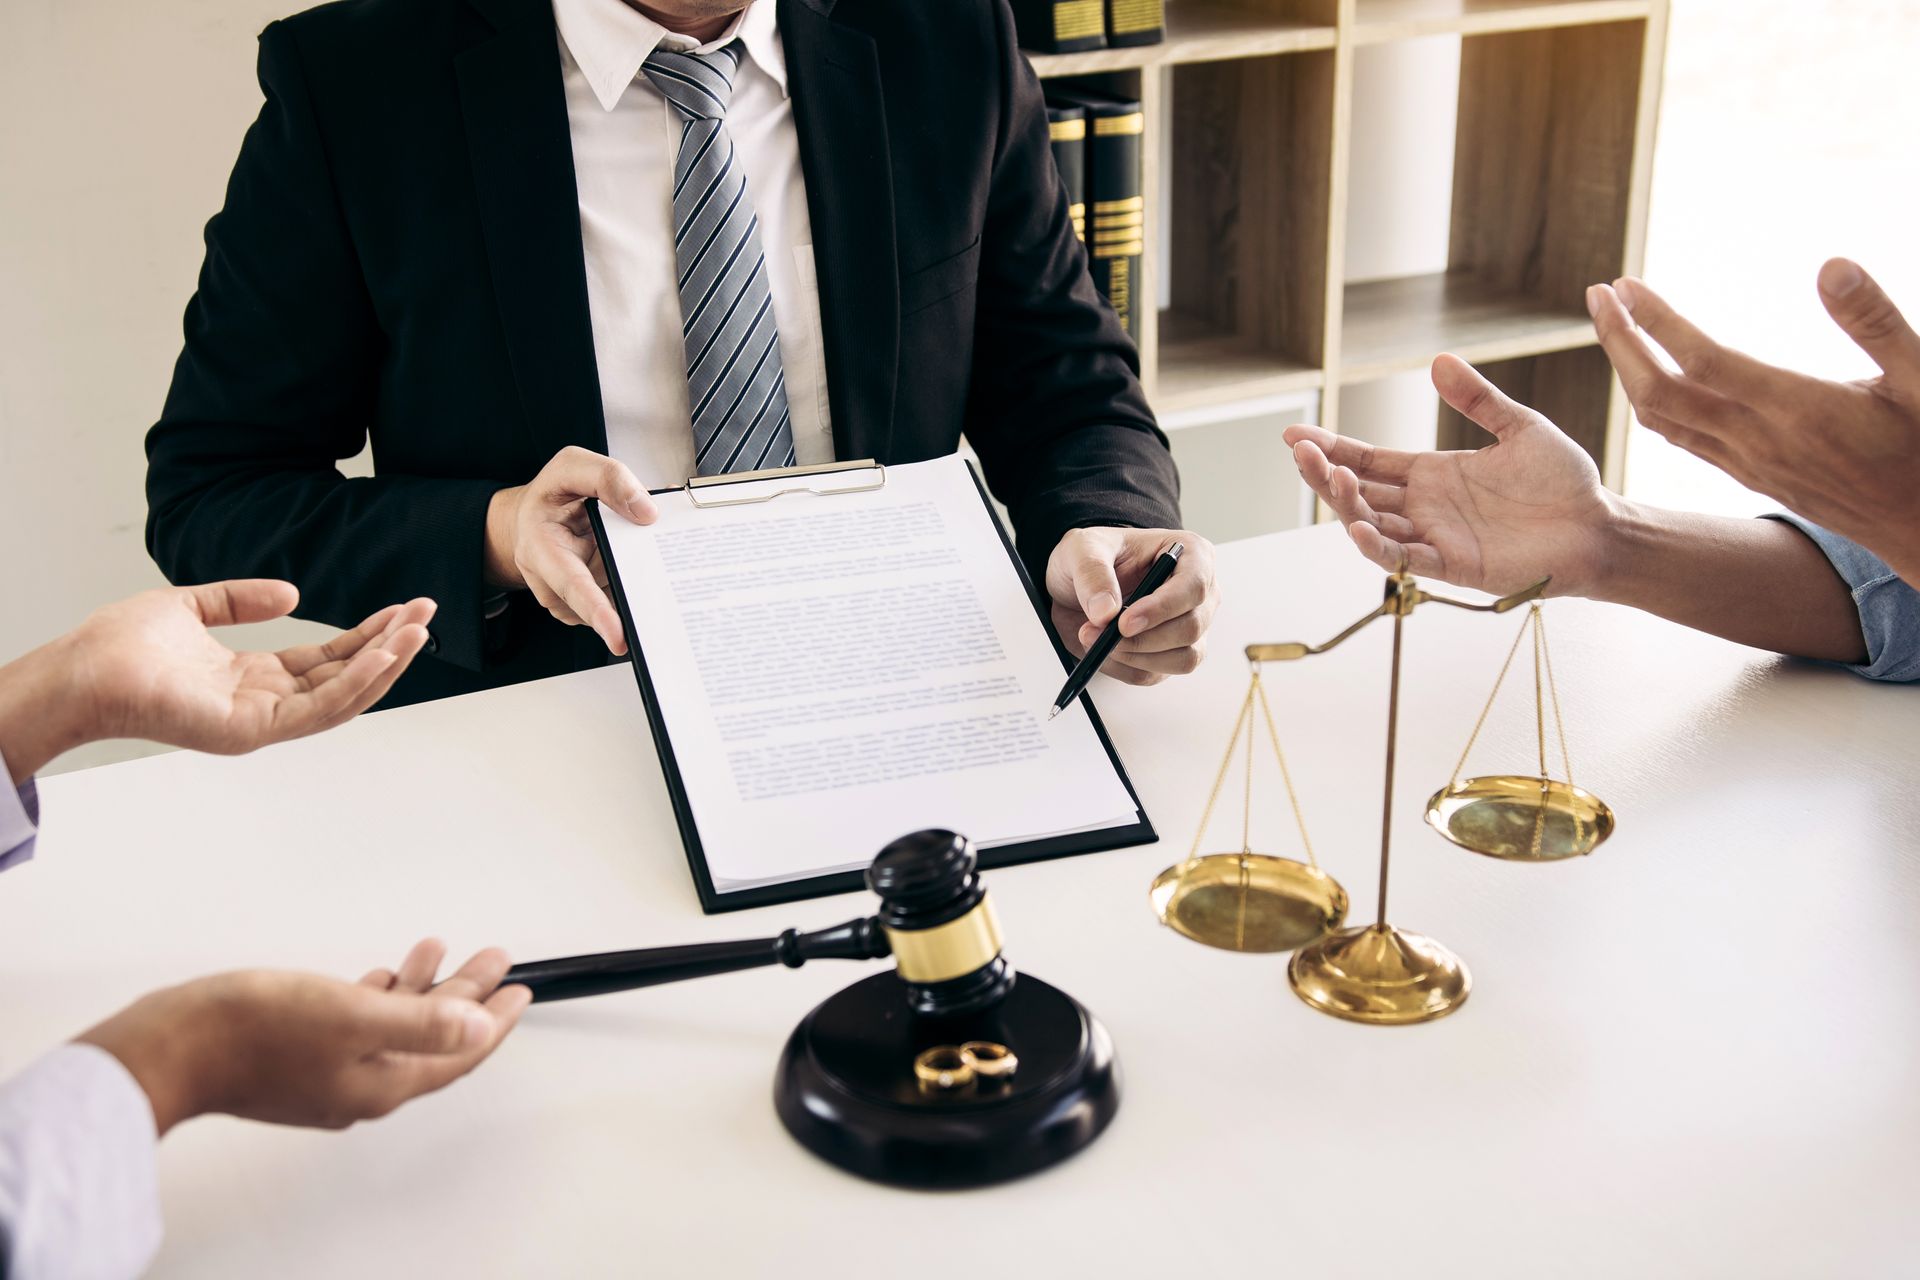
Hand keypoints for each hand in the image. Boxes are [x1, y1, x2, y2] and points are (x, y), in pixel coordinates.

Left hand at [0, 581, 432, 781]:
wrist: (83, 670)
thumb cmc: (119, 647)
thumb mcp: (191, 607)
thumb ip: (241, 600)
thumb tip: (293, 593)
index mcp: (253, 678)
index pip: (326, 659)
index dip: (366, 633)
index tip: (402, 608)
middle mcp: (265, 704)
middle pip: (345, 676)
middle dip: (389, 645)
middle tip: (425, 613)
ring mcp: (263, 722)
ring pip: (343, 696)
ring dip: (386, 663)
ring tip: (418, 631)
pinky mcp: (255, 731)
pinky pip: (320, 709)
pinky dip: (357, 683)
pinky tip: (383, 654)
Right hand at [78, 939, 529, 1134]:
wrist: (170, 1047)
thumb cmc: (251, 1030)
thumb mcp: (353, 1015)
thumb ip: (421, 1023)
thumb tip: (479, 1027)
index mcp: (380, 1084)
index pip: (458, 1055)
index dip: (495, 1021)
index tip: (521, 989)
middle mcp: (358, 1088)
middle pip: (432, 1039)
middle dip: (467, 995)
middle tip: (494, 959)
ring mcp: (327, 1075)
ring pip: (395, 1029)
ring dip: (422, 988)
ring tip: (438, 949)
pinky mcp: (298, 1058)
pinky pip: (359, 1027)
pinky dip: (380, 997)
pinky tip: (381, 975)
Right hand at [485, 446, 656, 654]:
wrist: (533, 514)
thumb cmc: (551, 494)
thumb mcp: (573, 465)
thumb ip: (608, 478)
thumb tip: (646, 510)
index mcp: (540, 547)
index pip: (572, 584)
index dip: (596, 611)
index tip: (617, 634)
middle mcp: (548, 579)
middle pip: (596, 602)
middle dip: (625, 606)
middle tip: (654, 604)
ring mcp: (565, 597)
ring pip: (609, 602)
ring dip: (630, 589)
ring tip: (641, 562)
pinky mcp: (582, 603)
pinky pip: (612, 601)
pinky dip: (628, 588)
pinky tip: (635, 569)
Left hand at [1044, 527, 1217, 684]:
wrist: (1073, 584)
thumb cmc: (1091, 555)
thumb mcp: (1081, 549)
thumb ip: (1092, 574)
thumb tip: (1105, 612)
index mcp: (1190, 554)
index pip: (1194, 586)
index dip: (1162, 608)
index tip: (1125, 623)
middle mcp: (1196, 593)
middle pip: (1190, 628)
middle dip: (1141, 638)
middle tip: (1097, 632)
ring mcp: (1188, 626)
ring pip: (1181, 658)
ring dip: (1133, 656)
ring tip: (1095, 639)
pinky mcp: (1170, 655)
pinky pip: (1155, 674)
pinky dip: (1123, 667)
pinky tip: (1102, 650)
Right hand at [1284, 354, 1619, 595]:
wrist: (1598, 525)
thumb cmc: (1564, 482)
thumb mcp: (1519, 427)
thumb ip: (1477, 399)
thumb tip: (1438, 360)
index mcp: (1432, 474)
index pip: (1368, 460)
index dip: (1332, 448)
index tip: (1295, 434)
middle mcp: (1424, 507)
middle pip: (1359, 492)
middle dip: (1325, 474)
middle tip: (1300, 452)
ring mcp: (1434, 537)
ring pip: (1372, 525)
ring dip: (1346, 505)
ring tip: (1332, 477)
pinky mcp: (1453, 564)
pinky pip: (1405, 559)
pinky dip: (1378, 547)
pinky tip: (1359, 527)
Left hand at [1588, 261, 1919, 583]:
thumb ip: (1875, 321)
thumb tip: (1831, 265)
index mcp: (1797, 409)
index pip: (1702, 361)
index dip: (1657, 322)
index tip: (1624, 284)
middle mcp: (1758, 440)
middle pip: (1659, 391)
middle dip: (1620, 340)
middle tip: (1596, 293)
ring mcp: (1747, 462)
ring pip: (1660, 419)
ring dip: (1627, 369)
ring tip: (1612, 323)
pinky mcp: (1749, 474)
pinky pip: (1681, 438)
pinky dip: (1651, 401)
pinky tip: (1648, 373)